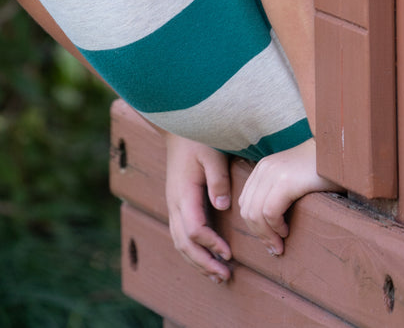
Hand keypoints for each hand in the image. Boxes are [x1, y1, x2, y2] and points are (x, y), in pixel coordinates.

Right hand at [164, 133, 232, 282]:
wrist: (178, 127)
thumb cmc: (198, 138)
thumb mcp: (212, 154)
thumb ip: (218, 179)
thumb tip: (222, 206)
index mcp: (183, 193)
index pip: (195, 229)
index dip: (211, 244)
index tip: (230, 254)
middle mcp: (174, 203)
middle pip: (184, 243)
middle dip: (204, 263)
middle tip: (225, 276)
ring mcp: (173, 204)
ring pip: (179, 242)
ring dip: (197, 261)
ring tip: (217, 276)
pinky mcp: (177, 203)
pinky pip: (179, 234)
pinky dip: (191, 251)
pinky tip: (205, 257)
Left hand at [237, 137, 337, 255]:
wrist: (339, 154)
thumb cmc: (321, 172)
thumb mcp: (293, 180)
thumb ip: (277, 193)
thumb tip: (268, 226)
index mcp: (262, 168)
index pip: (245, 202)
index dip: (254, 226)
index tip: (269, 240)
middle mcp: (264, 168)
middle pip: (248, 210)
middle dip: (259, 234)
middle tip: (274, 248)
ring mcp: (273, 173)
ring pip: (255, 214)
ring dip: (266, 235)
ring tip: (280, 244)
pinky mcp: (286, 181)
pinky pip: (270, 212)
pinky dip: (275, 227)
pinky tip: (286, 231)